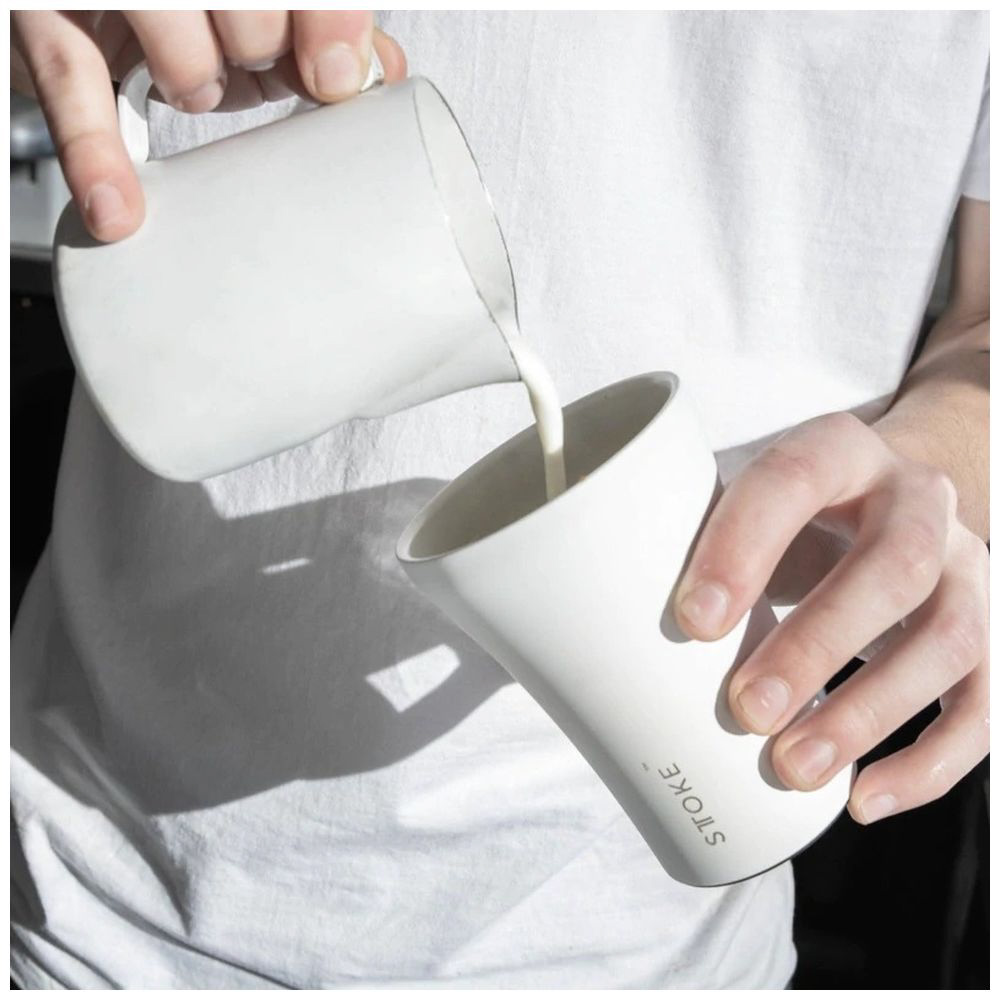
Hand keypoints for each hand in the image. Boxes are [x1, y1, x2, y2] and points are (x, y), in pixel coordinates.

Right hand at [10, 11, 406, 242]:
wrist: (75, 6)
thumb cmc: (183, 13)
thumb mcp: (258, 17)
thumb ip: (323, 32)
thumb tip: (384, 70)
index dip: (329, 24)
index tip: (333, 80)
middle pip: (250, 15)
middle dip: (259, 52)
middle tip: (241, 58)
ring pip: (180, 48)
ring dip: (195, 82)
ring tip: (185, 79)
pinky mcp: (43, 23)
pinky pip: (73, 90)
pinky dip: (99, 157)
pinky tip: (117, 210)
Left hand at [673, 411, 988, 824]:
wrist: (886, 496)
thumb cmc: (790, 512)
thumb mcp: (742, 498)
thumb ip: (686, 536)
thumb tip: (592, 622)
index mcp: (838, 451)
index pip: (794, 480)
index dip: (744, 548)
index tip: (692, 622)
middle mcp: (917, 501)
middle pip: (892, 568)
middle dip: (818, 646)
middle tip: (746, 711)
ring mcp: (968, 566)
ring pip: (949, 640)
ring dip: (869, 713)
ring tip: (792, 766)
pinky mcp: (989, 631)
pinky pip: (985, 704)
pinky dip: (930, 762)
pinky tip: (865, 799)